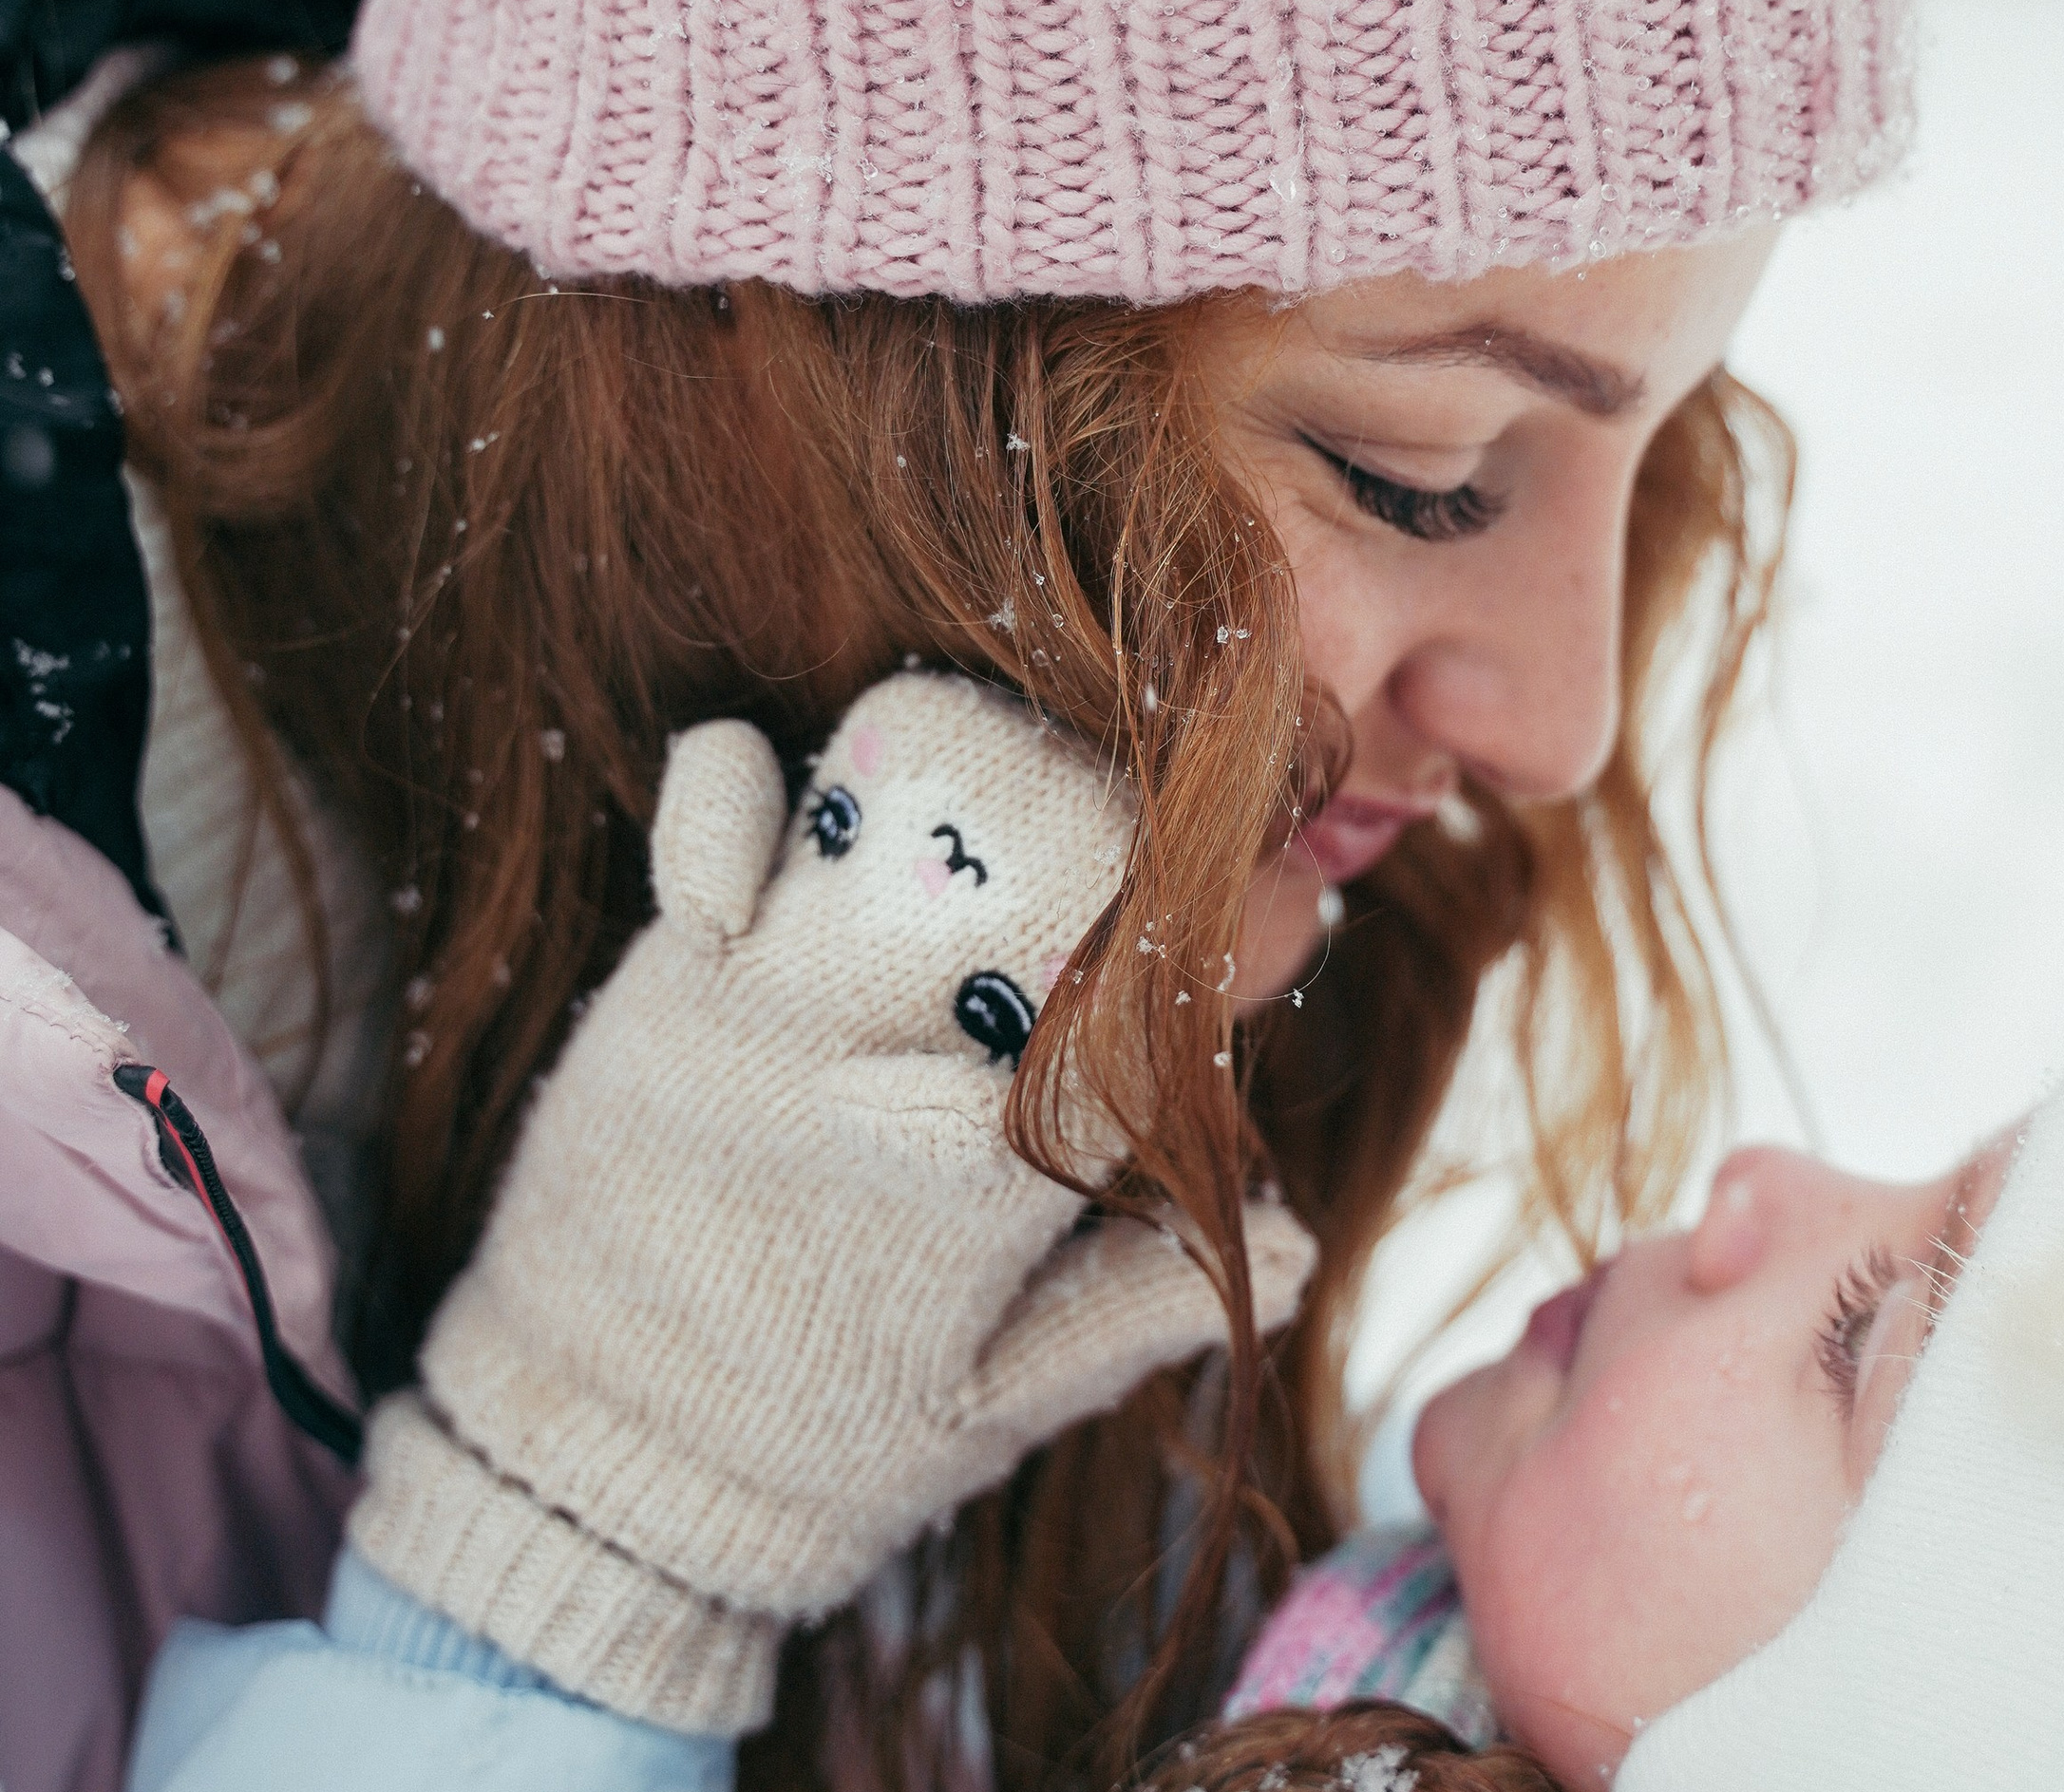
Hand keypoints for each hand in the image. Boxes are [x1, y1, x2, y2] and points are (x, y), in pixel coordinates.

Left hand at [347, 671, 1312, 1732]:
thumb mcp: (1001, 1400)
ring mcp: (772, 1002)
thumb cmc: (818, 1444)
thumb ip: (1143, 1301)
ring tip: (984, 816)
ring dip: (973, 775)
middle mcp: (890, 1061)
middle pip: (1058, 846)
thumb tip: (1294, 1241)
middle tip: (1117, 853)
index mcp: (995, 1174)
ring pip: (911, 803)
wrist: (585, 1471)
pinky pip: (717, 819)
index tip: (1263, 912)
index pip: (1167, 986)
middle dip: (1118, 820)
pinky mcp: (673, 972)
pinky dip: (748, 787)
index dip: (1241, 929)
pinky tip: (790, 802)